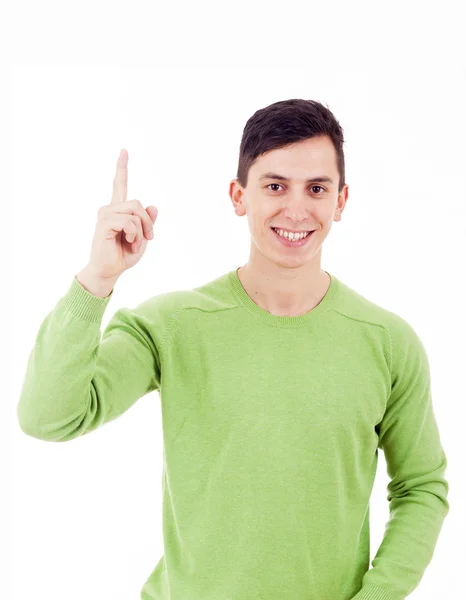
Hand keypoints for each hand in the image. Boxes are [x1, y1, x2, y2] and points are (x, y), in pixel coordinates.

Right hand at [86, 149, 157, 281]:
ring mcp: (105, 215)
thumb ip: (148, 222)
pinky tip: (129, 243)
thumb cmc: (124, 255)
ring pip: (134, 212)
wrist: (110, 271)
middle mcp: (110, 209)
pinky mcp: (103, 223)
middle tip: (149, 238)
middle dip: (148, 222)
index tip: (124, 151)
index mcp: (118, 210)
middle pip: (137, 203)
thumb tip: (153, 206)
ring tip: (134, 244)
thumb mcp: (143, 238)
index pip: (119, 184)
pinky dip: (134, 235)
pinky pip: (128, 222)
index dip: (122, 168)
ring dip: (141, 231)